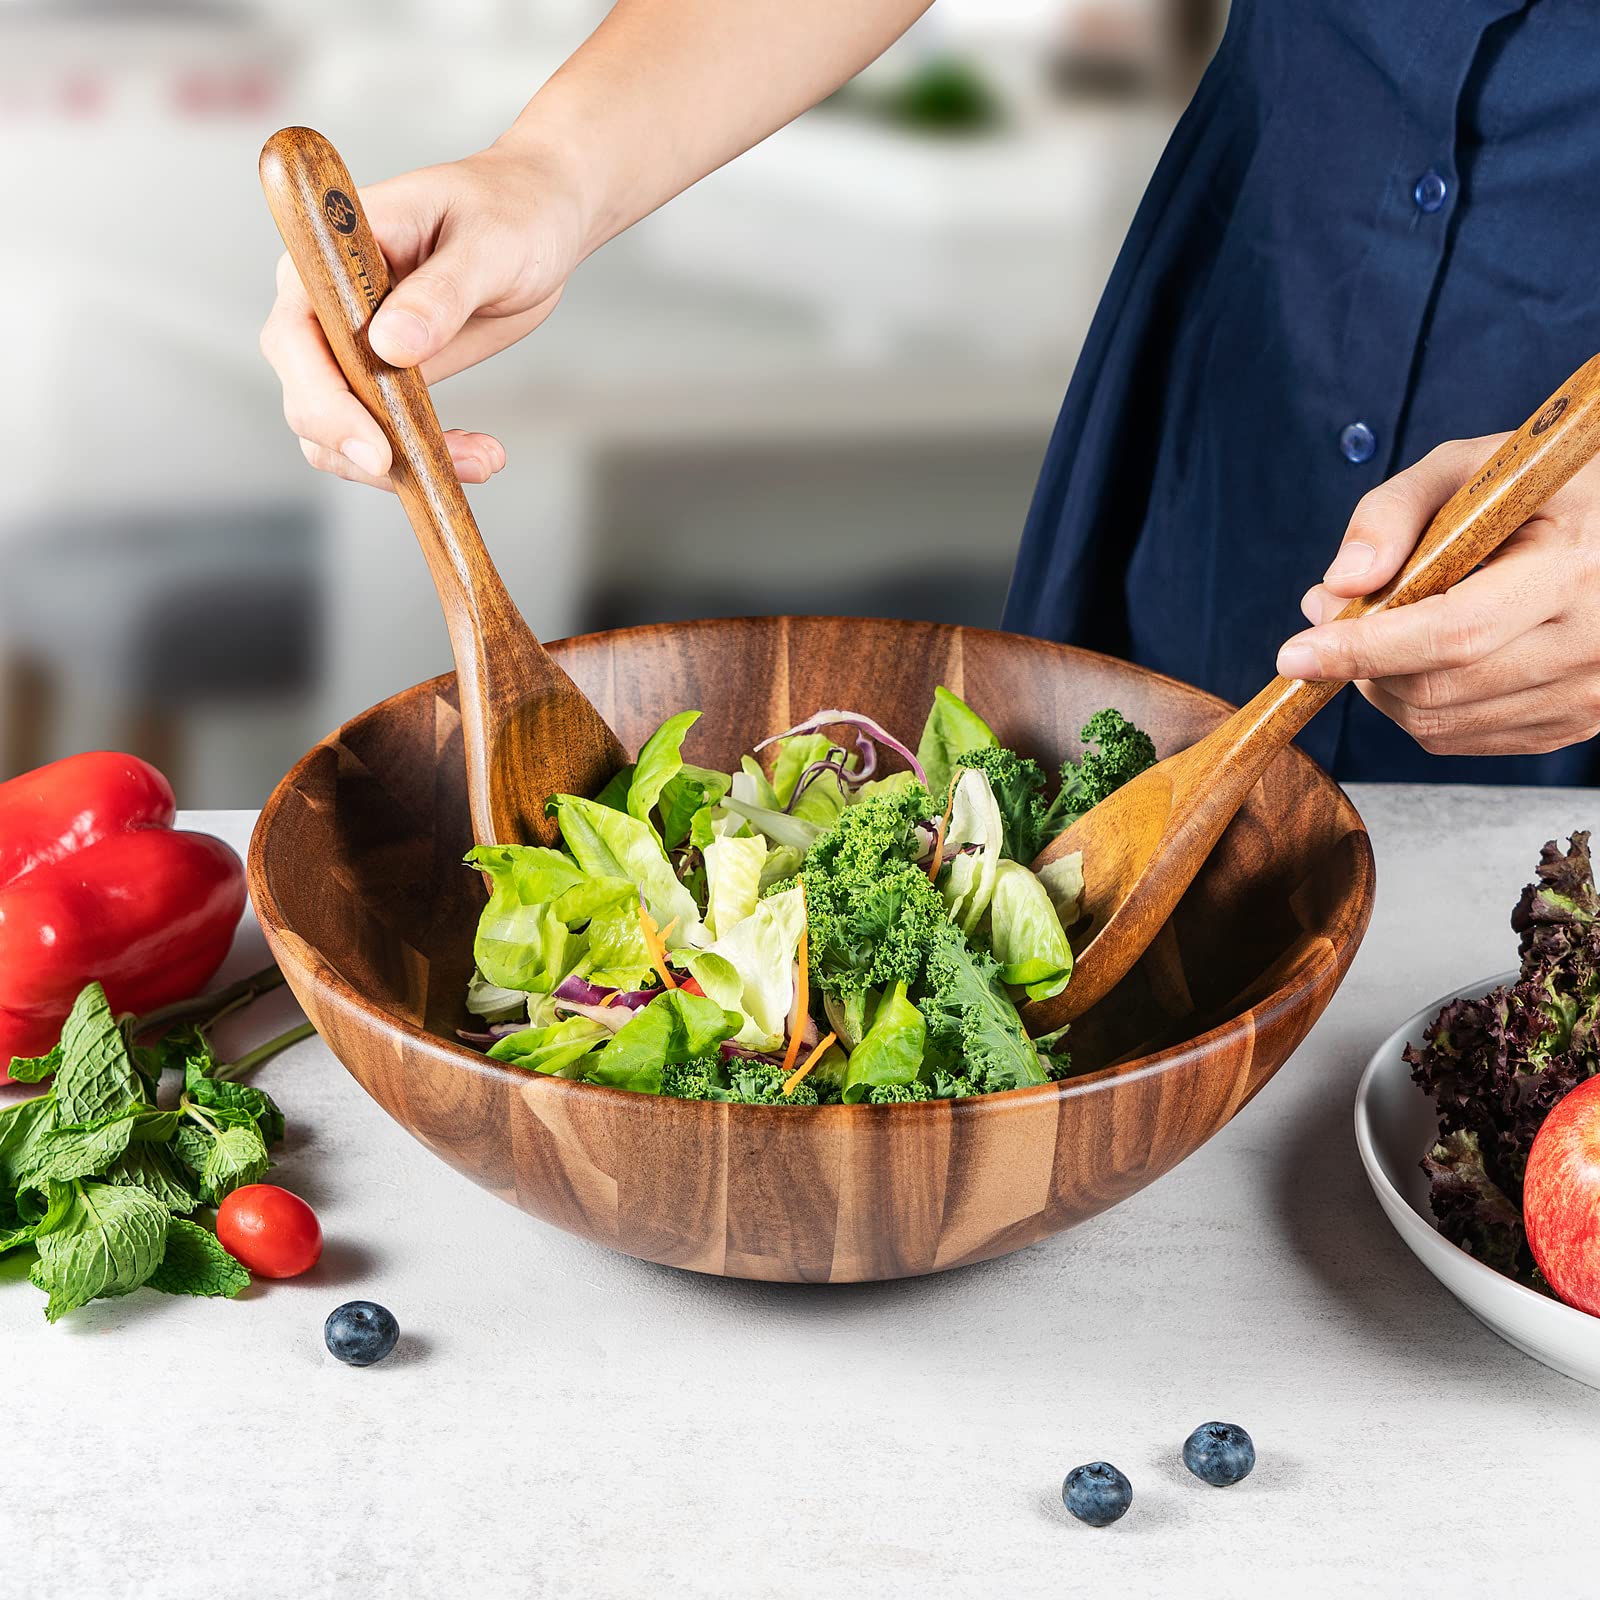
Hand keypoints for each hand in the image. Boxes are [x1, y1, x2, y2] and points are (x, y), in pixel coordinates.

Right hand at [259, 136, 586, 491]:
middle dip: (362, 450)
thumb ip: (440, 292)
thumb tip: (389, 346)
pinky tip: (478, 456)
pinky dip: (424, 459)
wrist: (538, 221)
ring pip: (339, 433)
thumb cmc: (509, 210)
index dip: (323, 401)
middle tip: (431, 472)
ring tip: (482, 460)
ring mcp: (353, 347)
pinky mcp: (388, 377)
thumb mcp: (487, 245)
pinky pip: (384, 434)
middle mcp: (326, 306)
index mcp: (327, 255)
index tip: (376, 448)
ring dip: (401, 466)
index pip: (293, 338)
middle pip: (306, 399)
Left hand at [1276, 435, 1599, 755]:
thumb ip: (1394, 511)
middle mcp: (1593, 641)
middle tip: (1333, 614)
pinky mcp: (1575, 723)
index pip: (1452, 633)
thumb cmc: (1543, 487)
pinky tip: (1425, 655)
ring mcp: (1590, 692)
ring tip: (1382, 626)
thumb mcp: (1472, 465)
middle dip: (1360, 661)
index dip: (1364, 648)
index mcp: (1573, 569)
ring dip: (1381, 684)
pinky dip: (1418, 704)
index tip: (1295, 652)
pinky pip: (1461, 737)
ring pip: (1438, 722)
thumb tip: (1340, 586)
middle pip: (1434, 687)